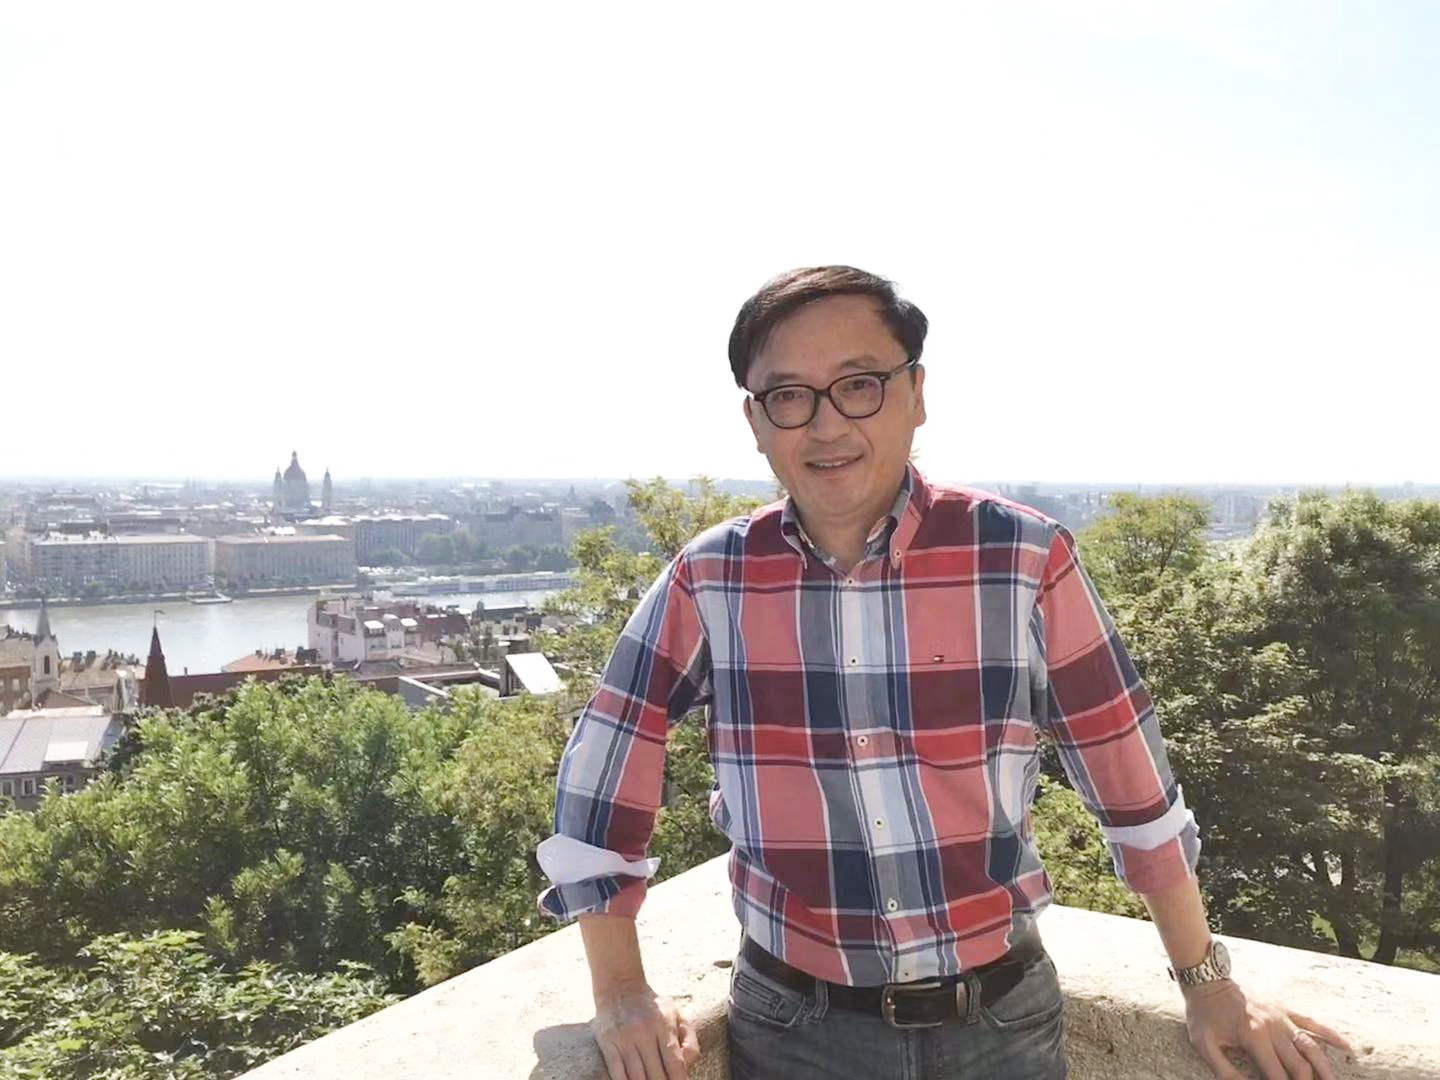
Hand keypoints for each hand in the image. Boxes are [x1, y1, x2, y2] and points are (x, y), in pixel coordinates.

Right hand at [590, 982, 700, 1079]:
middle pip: (656, 1074)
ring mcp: (624, 1038)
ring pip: (637, 1078)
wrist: (619, 985)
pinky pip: (617, 1073)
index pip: (675, 1064)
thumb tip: (686, 1067)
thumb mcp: (676, 1015)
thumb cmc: (652, 1006)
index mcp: (664, 1024)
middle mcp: (644, 1031)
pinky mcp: (608, 1042)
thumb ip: (689, 1040)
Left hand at [1182, 978, 1353, 1078]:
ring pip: (1312, 1046)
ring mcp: (1282, 1017)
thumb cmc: (1204, 1015)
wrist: (1207, 980)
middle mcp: (1273, 1027)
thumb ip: (1225, 1071)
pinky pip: (1312, 1022)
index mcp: (1254, 1037)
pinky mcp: (1285, 1009)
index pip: (1277, 1075)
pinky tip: (1346, 1046)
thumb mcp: (1205, 1045)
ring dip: (1325, 1067)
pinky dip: (1330, 1034)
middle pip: (1300, 1065)